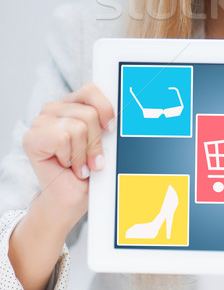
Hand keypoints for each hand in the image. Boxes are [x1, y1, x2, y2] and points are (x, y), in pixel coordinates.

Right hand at [23, 83, 114, 228]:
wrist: (71, 199)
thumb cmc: (89, 169)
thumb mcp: (104, 142)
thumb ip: (108, 123)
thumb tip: (125, 110)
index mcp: (73, 103)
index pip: (92, 90)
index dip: (106, 108)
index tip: (111, 129)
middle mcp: (55, 108)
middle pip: (89, 112)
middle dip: (96, 141)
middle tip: (95, 160)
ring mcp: (41, 121)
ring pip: (78, 126)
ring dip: (84, 152)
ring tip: (81, 165)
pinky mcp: (32, 137)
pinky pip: (63, 138)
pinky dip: (71, 157)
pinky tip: (68, 166)